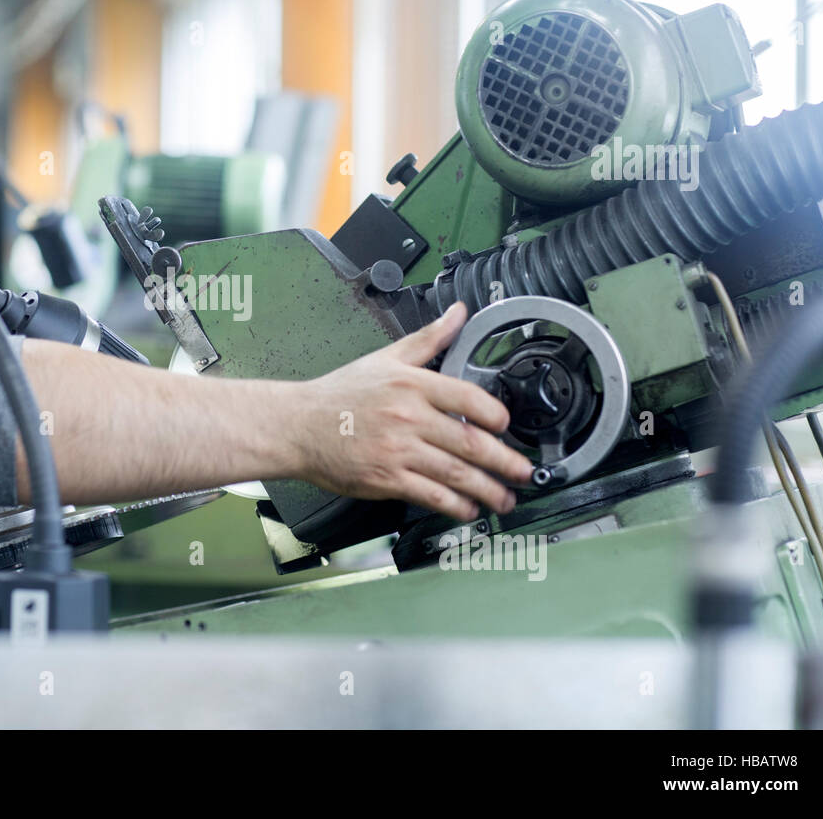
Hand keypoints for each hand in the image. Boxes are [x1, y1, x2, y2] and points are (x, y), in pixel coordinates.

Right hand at [289, 301, 533, 519]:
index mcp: (411, 384)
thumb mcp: (385, 358)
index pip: (468, 399)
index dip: (496, 416)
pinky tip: (468, 509)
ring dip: (488, 490)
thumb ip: (428, 339)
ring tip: (505, 498)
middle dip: (506, 462)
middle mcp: (408, 417)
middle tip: (525, 472)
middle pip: (470, 443)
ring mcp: (397, 450)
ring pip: (456, 473)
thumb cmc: (338, 396)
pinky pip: (431, 495)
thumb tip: (459, 314)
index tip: (508, 427)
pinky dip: (455, 505)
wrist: (297, 426)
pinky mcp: (385, 479)